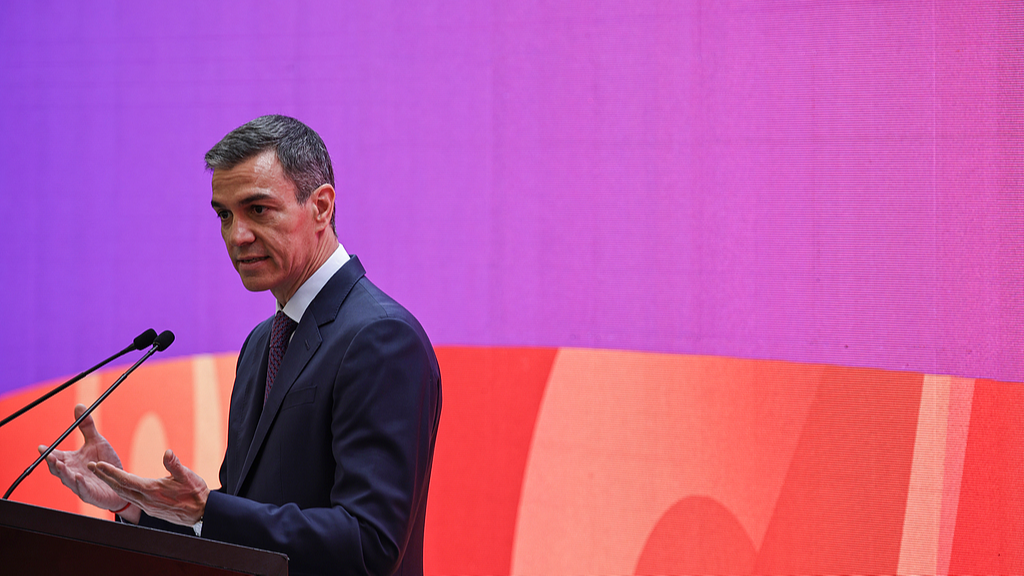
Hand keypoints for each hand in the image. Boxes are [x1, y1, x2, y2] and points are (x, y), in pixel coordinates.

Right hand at [40, 403, 126, 512]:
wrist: (120, 482)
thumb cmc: (105, 464)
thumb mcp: (97, 442)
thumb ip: (87, 427)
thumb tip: (79, 406)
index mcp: (71, 461)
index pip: (55, 457)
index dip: (47, 452)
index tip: (41, 446)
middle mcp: (72, 473)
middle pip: (57, 469)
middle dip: (52, 462)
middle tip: (49, 455)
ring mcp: (80, 485)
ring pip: (68, 480)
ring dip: (63, 472)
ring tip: (60, 464)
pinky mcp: (90, 494)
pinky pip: (83, 490)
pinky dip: (80, 484)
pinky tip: (79, 477)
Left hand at [90, 449, 208, 526]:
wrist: (201, 513)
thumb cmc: (195, 493)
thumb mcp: (188, 476)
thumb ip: (175, 464)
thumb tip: (167, 452)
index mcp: (153, 490)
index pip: (126, 480)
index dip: (111, 472)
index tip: (99, 464)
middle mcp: (146, 500)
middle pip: (119, 488)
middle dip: (104, 477)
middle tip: (91, 467)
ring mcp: (147, 506)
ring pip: (123, 494)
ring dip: (110, 483)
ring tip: (100, 474)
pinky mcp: (150, 508)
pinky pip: (130, 499)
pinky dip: (120, 490)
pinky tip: (119, 486)